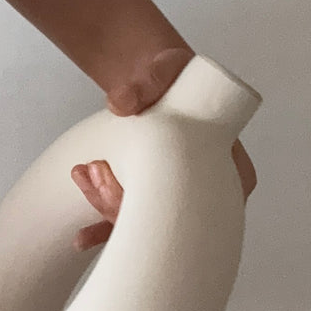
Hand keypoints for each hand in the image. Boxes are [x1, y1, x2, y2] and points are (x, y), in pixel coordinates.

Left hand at [71, 45, 257, 251]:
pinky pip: (133, 225)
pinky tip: (82, 240)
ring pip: (145, 224)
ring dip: (107, 211)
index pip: (203, 206)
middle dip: (125, 207)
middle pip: (169, 220)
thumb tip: (120, 103)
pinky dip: (104, 232)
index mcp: (229, 169)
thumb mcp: (169, 70)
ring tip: (84, 178)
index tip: (127, 192)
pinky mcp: (153, 200)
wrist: (157, 78)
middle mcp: (207, 192)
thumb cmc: (175, 77)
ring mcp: (178, 199)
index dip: (165, 208)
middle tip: (95, 174)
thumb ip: (149, 81)